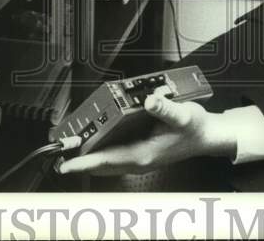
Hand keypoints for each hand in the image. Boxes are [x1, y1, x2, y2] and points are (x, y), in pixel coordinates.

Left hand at [56, 90, 237, 176]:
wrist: (207, 136)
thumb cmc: (195, 128)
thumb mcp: (183, 115)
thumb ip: (166, 108)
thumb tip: (150, 101)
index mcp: (143, 154)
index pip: (107, 160)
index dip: (84, 162)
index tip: (64, 164)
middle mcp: (137, 159)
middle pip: (101, 163)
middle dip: (78, 159)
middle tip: (56, 151)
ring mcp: (137, 157)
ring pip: (105, 160)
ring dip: (87, 155)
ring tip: (67, 146)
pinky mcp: (139, 151)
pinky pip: (112, 154)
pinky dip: (99, 149)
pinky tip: (92, 139)